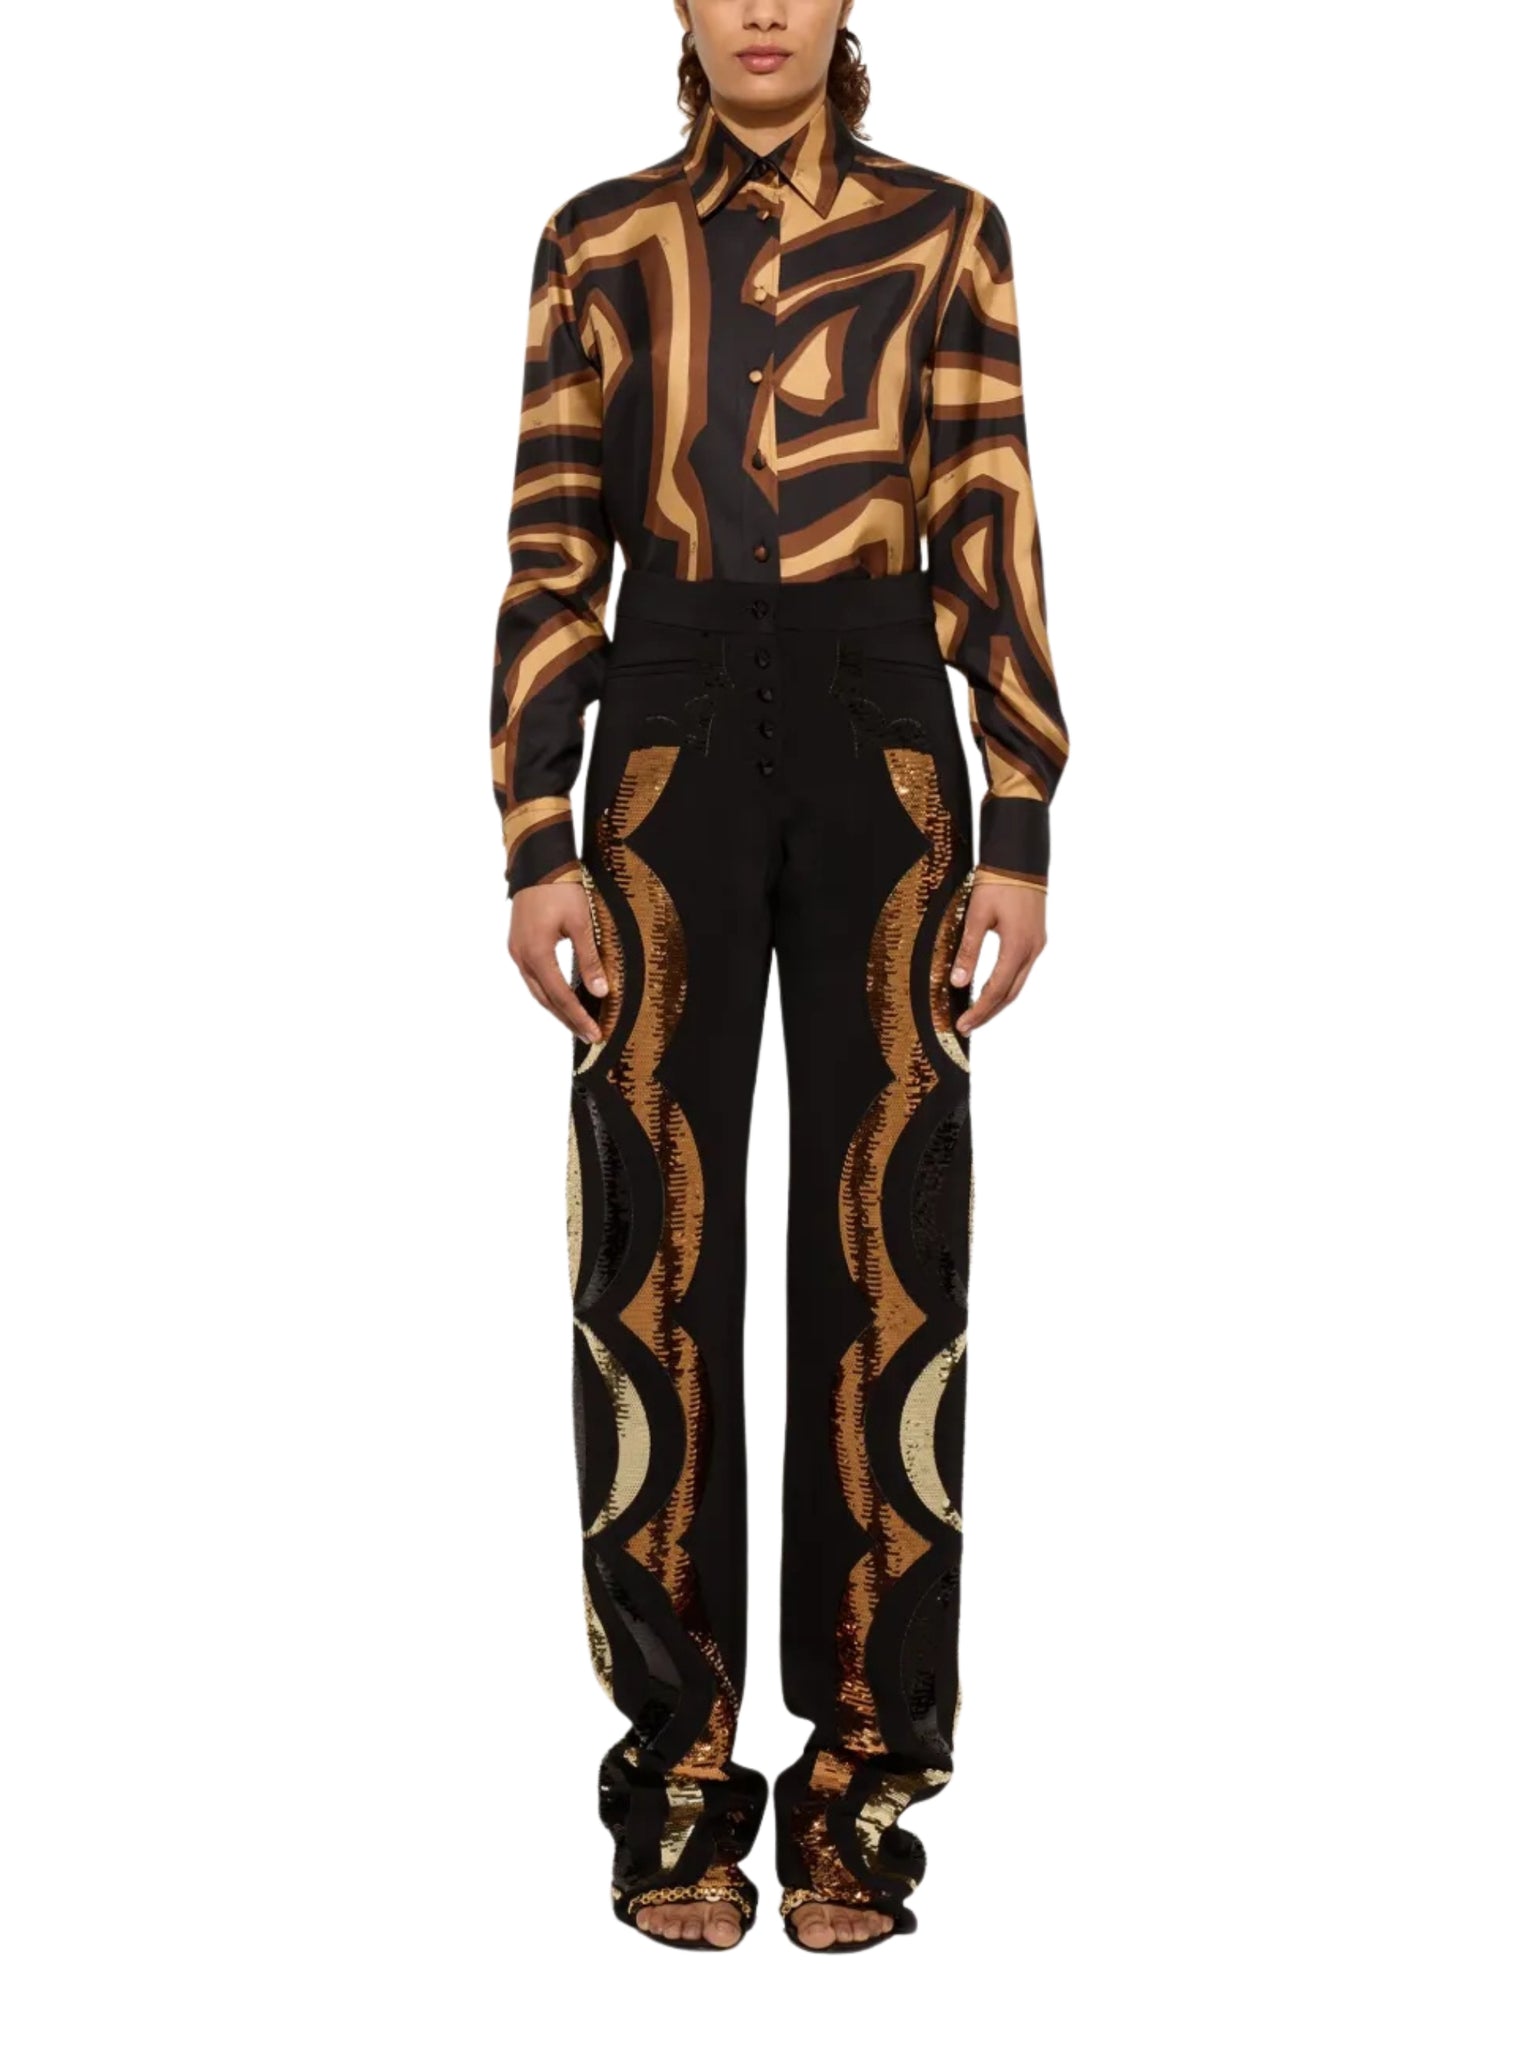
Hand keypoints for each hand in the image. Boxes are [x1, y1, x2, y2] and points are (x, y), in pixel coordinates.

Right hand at [508, 879, 607, 1043]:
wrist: (538, 862)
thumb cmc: (560, 888)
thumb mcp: (582, 923)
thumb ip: (590, 960)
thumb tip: (601, 991)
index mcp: (537, 953)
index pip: (560, 996)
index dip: (578, 1017)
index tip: (594, 1033)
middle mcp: (522, 956)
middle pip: (545, 999)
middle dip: (567, 1019)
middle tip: (588, 1035)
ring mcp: (517, 950)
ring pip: (537, 989)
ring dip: (556, 1008)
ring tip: (577, 1022)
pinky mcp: (518, 944)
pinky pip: (533, 977)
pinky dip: (548, 991)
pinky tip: (561, 997)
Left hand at [951, 882, 1046, 1034]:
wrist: (1021, 859)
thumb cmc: (998, 883)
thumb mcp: (977, 916)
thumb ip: (968, 951)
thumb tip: (957, 981)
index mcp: (1017, 947)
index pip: (996, 990)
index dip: (979, 1010)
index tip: (963, 1025)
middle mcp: (1032, 950)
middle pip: (1010, 994)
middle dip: (989, 1013)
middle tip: (968, 1026)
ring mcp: (1037, 945)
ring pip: (1018, 984)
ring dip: (999, 1001)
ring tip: (979, 1013)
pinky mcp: (1036, 938)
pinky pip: (1022, 971)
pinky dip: (1007, 985)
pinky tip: (994, 988)